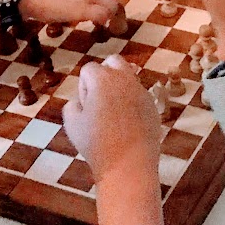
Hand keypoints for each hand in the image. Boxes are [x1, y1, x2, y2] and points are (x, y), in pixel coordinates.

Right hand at [63, 56, 161, 184]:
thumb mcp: (72, 123)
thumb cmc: (96, 143)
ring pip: (129, 77)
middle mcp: (124, 79)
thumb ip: (72, 105)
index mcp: (102, 79)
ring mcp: (142, 91)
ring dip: (119, 87)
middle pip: (113, 61)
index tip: (86, 106)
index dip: (83, 86)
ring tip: (113, 111)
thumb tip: (81, 102)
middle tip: (99, 98)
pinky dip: (132, 102)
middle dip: (105, 74)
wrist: (128, 163)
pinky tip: (127, 123)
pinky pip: (139, 95)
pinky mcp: (152, 105)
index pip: (89, 69)